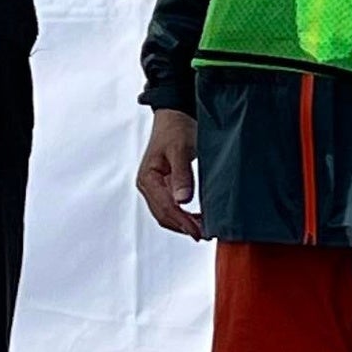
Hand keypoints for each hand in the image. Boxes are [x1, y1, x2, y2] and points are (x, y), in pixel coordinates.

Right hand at [135, 108, 205, 239]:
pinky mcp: (164, 186)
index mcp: (147, 178)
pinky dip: (184, 216)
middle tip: (205, 235)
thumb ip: (182, 175)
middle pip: (163, 215)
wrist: (176, 116)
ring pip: (166, 214)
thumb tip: (182, 201)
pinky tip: (198, 220)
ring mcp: (155, 187)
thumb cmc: (176, 128)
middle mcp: (148, 185)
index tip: (198, 232)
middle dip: (183, 227)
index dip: (181, 222)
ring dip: (183, 224)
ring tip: (204, 231)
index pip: (164, 207)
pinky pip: (171, 207)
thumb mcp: (180, 150)